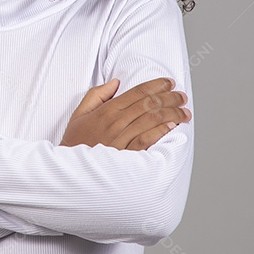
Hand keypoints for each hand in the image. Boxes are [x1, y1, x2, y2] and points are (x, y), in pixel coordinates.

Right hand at [59, 77, 189, 149]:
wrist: (69, 170)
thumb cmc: (75, 143)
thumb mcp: (79, 114)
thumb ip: (96, 95)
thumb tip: (116, 82)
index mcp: (105, 111)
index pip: (137, 93)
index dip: (156, 85)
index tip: (169, 82)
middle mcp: (115, 123)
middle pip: (148, 104)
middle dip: (169, 98)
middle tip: (182, 96)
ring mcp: (121, 140)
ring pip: (151, 120)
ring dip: (171, 113)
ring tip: (184, 112)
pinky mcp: (126, 156)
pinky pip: (147, 140)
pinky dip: (161, 131)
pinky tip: (172, 126)